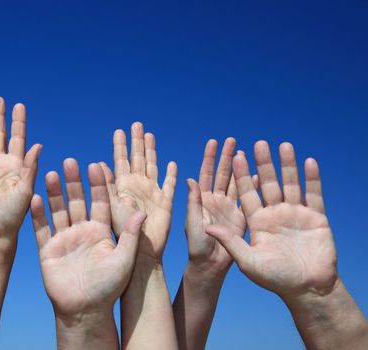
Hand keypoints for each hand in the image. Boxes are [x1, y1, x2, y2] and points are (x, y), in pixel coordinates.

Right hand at [0, 97, 41, 240]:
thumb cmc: (12, 216)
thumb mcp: (25, 191)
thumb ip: (30, 168)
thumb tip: (39, 145)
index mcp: (16, 166)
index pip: (17, 138)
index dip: (18, 122)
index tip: (19, 104)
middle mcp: (1, 165)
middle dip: (0, 117)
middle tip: (0, 99)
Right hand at [31, 160, 145, 316]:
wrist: (85, 310)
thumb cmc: (108, 288)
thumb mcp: (124, 259)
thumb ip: (130, 235)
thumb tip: (143, 211)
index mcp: (101, 231)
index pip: (100, 202)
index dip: (98, 185)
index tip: (97, 166)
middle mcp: (82, 231)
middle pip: (77, 201)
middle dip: (75, 182)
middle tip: (71, 162)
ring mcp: (64, 239)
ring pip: (58, 211)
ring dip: (55, 193)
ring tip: (53, 174)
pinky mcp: (48, 250)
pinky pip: (42, 229)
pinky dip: (38, 215)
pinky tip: (35, 198)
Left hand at [99, 122, 176, 261]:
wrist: (139, 255)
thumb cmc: (122, 234)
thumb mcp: (112, 208)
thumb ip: (108, 187)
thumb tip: (99, 164)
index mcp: (122, 188)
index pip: (121, 161)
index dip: (121, 146)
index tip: (119, 130)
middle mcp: (136, 188)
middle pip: (138, 159)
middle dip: (137, 142)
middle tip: (136, 124)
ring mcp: (151, 194)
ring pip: (152, 167)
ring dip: (152, 152)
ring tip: (149, 135)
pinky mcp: (166, 204)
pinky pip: (170, 186)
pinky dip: (172, 175)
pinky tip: (172, 164)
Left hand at [186, 138, 245, 272]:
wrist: (211, 267)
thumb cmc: (197, 248)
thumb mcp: (193, 224)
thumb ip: (193, 203)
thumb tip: (190, 179)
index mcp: (202, 200)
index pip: (206, 174)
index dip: (210, 158)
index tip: (214, 141)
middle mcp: (216, 201)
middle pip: (223, 174)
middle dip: (228, 157)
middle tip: (232, 139)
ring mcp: (230, 209)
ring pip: (238, 183)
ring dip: (243, 168)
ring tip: (251, 152)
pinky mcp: (243, 219)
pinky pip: (251, 199)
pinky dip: (256, 187)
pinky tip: (264, 175)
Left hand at [206, 141, 337, 298]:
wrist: (305, 290)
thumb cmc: (273, 279)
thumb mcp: (243, 258)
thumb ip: (226, 237)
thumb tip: (205, 219)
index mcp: (252, 220)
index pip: (242, 191)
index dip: (237, 172)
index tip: (232, 152)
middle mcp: (271, 214)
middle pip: (263, 182)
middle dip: (260, 163)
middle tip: (258, 143)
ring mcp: (292, 214)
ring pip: (287, 184)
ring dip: (285, 165)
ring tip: (282, 146)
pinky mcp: (314, 217)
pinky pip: (312, 194)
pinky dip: (311, 179)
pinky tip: (308, 162)